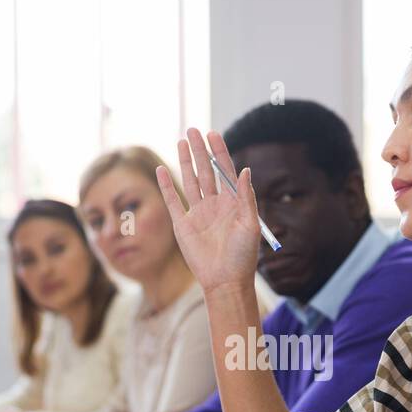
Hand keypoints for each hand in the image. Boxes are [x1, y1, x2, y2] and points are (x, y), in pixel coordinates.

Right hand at [155, 128, 261, 297]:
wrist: (225, 281)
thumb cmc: (243, 256)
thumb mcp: (250, 225)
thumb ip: (246, 197)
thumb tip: (244, 170)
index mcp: (233, 203)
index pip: (225, 171)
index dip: (219, 152)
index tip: (213, 134)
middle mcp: (215, 205)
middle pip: (206, 171)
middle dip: (200, 150)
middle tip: (194, 130)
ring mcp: (198, 213)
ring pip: (190, 181)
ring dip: (186, 161)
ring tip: (181, 141)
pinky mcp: (183, 225)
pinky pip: (173, 201)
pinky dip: (166, 186)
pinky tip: (162, 170)